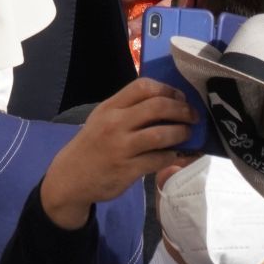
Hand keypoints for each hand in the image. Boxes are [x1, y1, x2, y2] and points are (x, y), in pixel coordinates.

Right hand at [39, 78, 195, 229]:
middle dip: (182, 110)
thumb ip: (129, 109)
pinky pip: (159, 159)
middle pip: (157, 107)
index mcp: (110, 107)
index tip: (180, 98)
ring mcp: (121, 147)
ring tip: (187, 134)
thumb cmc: (93, 145)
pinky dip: (172, 156)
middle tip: (192, 116)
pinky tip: (175, 155)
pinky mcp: (127, 169)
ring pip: (162, 134)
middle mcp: (114, 123)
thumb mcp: (103, 119)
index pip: (143, 86)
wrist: (71, 177)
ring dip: (181, 133)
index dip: (168, 90)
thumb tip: (168, 103)